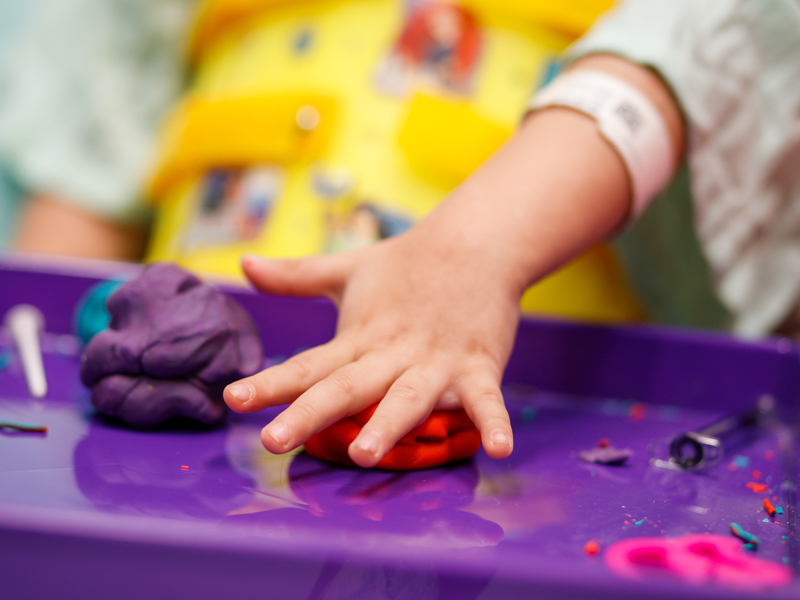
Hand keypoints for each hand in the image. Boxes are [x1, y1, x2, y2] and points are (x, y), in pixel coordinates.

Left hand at [223, 223, 519, 466]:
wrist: (475, 242)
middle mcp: (392, 353)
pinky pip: (486, 398)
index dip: (270, 382)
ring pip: (408, 397)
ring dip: (388, 424)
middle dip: (310, 414)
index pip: (309, 364)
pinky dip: (494, 421)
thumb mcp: (346, 268)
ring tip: (364, 455)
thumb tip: (244, 264)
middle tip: (273, 441)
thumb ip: (296, 275)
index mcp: (358, 336)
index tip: (233, 398)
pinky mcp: (478, 364)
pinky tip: (500, 448)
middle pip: (346, 387)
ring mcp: (436, 360)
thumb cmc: (406, 264)